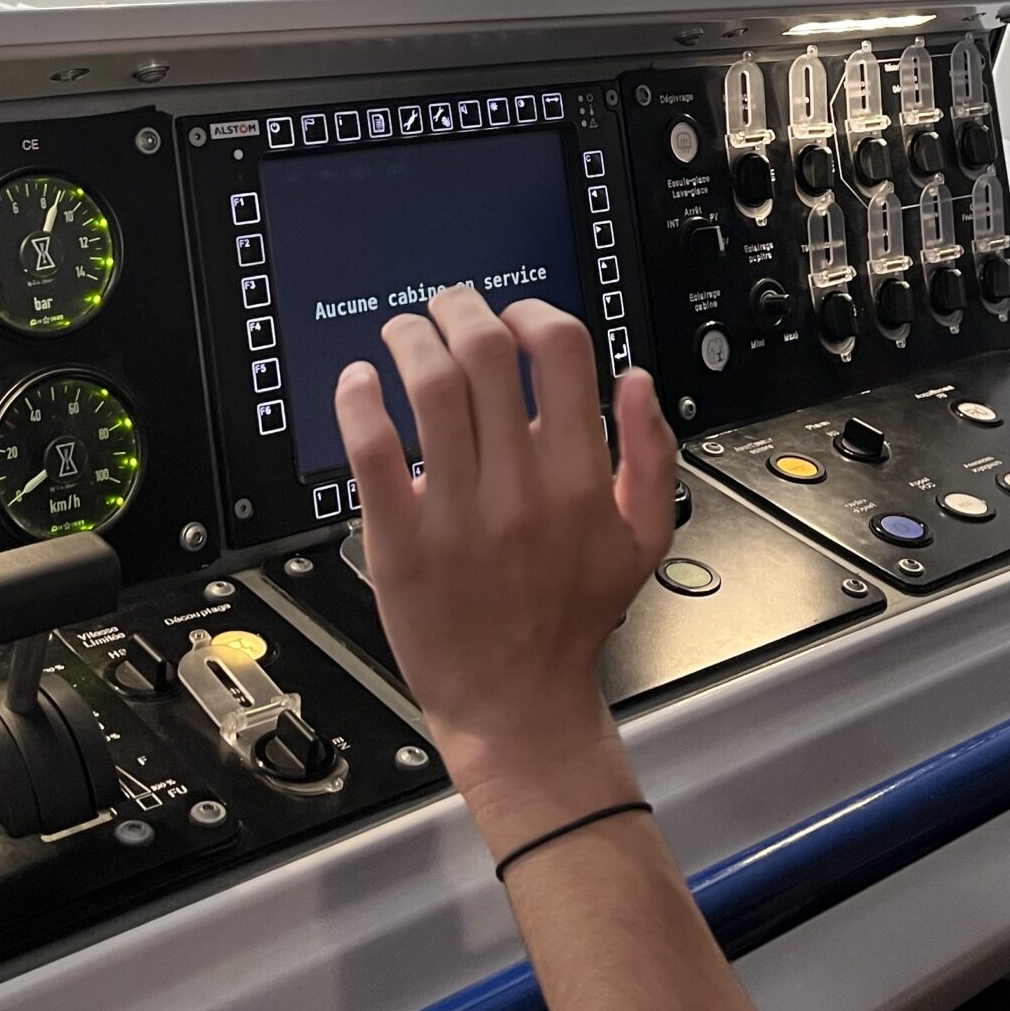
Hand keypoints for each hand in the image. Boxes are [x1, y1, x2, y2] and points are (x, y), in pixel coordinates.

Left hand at [335, 287, 676, 856]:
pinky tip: (359, 382)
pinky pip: (373, 452)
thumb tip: (636, 380)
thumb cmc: (570, 622)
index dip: (533, 313)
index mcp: (578, 477)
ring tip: (402, 332)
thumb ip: (650, 452)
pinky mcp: (400, 540)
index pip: (561, 352)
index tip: (515, 320)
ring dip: (410, 339)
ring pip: (429, 387)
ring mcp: (457, 513)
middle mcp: (519, 487)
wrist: (515, 704)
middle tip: (447, 307)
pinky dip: (360, 402)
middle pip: (486, 352)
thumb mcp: (643, 538)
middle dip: (462, 308)